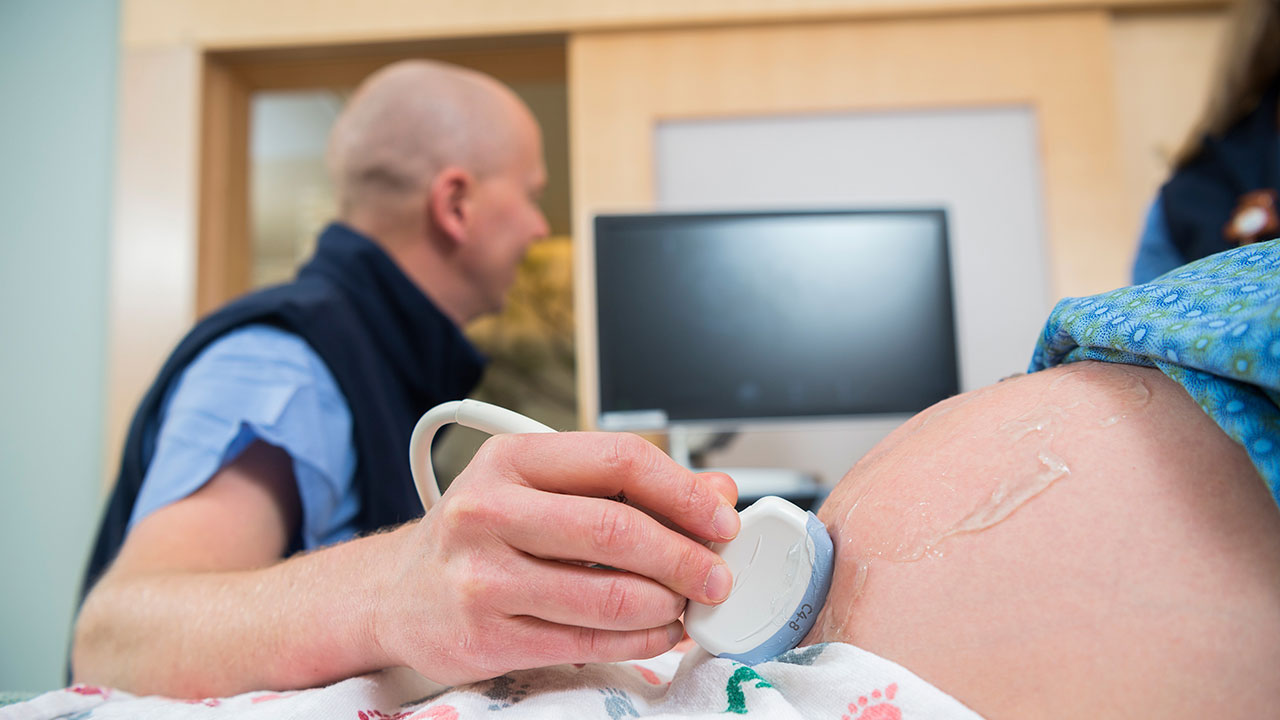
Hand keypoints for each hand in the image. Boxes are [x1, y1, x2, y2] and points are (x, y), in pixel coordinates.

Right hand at [372, 432, 738, 684]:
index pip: (619, 460)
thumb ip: (625, 487)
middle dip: (686, 557)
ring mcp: (483, 578)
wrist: (396, 595)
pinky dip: (641, 641)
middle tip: (717, 576)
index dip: (683, 492)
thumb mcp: (539, 488)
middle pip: (618, 530)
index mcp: (510, 459)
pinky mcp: (488, 637)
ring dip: (668, 605)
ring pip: (609, 594)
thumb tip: (714, 495)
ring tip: (687, 605)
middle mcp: (488, 512)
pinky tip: (658, 633)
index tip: (721, 519)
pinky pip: (588, 641)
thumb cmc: (480, 533)